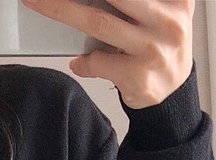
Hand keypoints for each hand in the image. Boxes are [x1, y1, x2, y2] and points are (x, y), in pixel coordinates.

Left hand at [19, 0, 194, 108]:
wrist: (173, 95)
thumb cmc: (159, 48)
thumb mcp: (160, 16)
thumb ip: (134, 5)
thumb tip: (84, 0)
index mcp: (175, 0)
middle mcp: (168, 20)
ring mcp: (153, 48)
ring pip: (99, 22)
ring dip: (63, 11)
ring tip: (40, 2)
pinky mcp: (139, 75)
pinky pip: (98, 61)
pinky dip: (85, 61)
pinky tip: (81, 63)